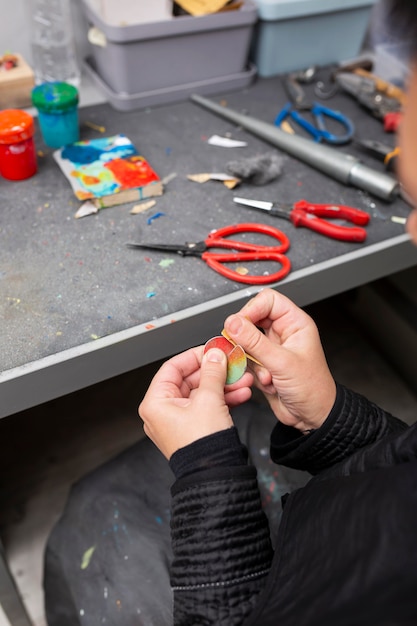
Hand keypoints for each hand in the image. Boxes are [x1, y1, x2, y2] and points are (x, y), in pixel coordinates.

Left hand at [139, 346, 252, 458]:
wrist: (214, 476)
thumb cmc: (202, 445)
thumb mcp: (209, 400)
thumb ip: (212, 372)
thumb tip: (214, 355)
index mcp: (155, 403)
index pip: (172, 367)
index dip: (194, 356)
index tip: (212, 349)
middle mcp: (162, 412)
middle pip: (189, 380)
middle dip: (215, 372)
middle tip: (232, 363)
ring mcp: (178, 422)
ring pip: (201, 394)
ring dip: (224, 385)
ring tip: (243, 380)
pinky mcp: (192, 430)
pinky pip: (206, 407)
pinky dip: (223, 400)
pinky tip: (241, 394)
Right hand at [223, 288, 335, 431]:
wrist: (313, 416)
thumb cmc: (313, 388)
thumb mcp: (282, 362)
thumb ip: (254, 341)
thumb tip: (233, 323)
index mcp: (295, 323)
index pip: (267, 300)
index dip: (251, 309)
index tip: (239, 325)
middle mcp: (283, 332)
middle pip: (252, 319)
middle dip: (246, 338)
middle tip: (243, 348)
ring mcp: (272, 348)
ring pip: (246, 341)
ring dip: (251, 359)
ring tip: (265, 372)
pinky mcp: (264, 363)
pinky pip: (246, 359)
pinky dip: (252, 372)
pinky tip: (267, 382)